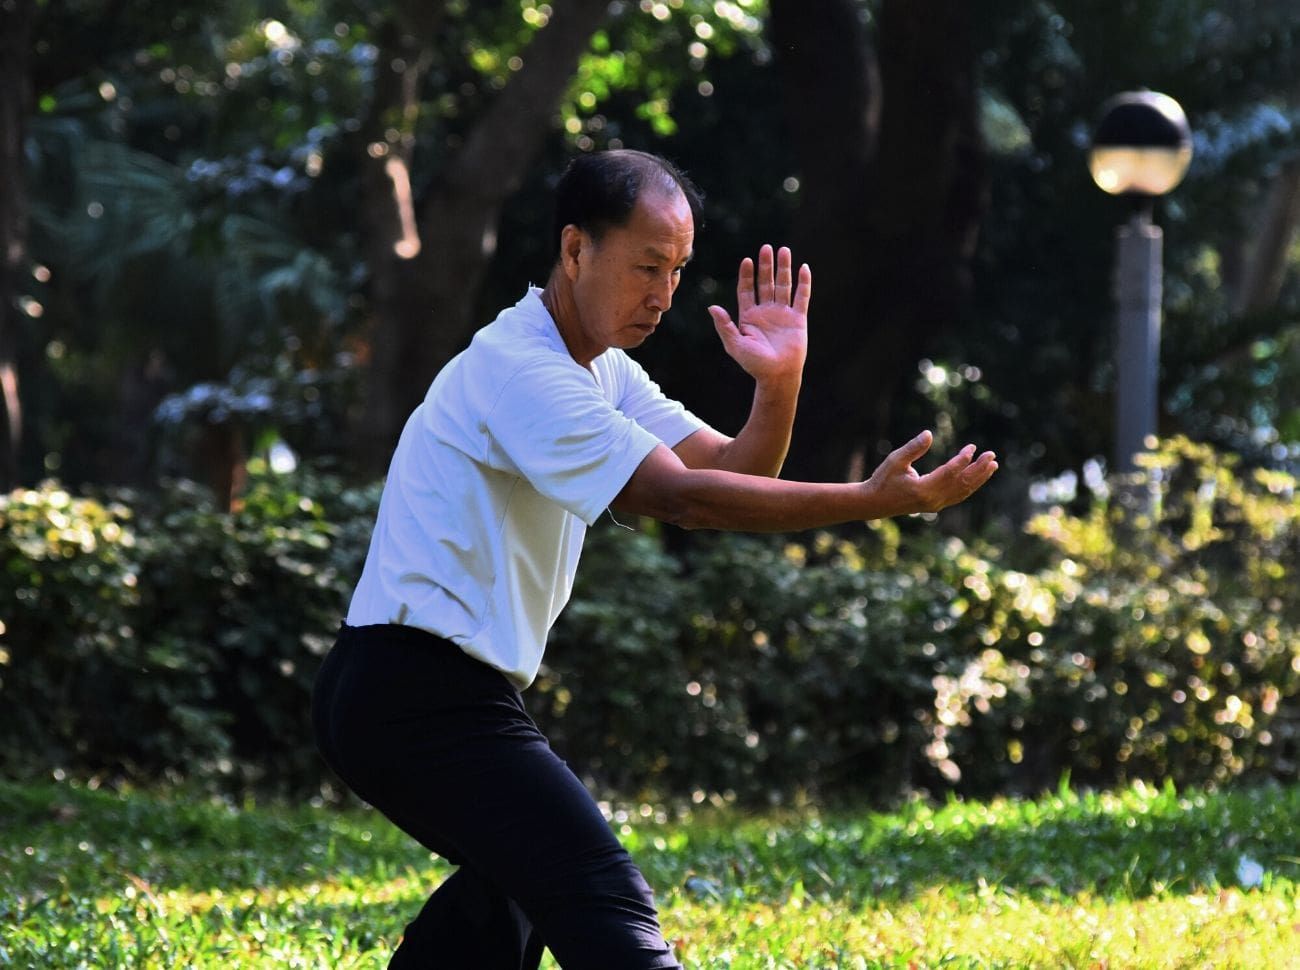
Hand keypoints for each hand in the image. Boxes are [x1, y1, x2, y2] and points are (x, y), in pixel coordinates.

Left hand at [707, 244, 809, 384]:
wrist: (778, 376)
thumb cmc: (754, 364)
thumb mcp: (735, 345)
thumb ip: (724, 325)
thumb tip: (712, 307)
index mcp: (749, 317)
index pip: (747, 290)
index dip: (747, 276)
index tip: (747, 261)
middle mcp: (766, 312)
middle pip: (765, 283)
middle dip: (765, 266)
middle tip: (766, 248)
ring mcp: (783, 314)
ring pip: (783, 285)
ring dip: (783, 268)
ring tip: (783, 250)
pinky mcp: (798, 318)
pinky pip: (801, 297)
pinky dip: (803, 283)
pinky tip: (803, 268)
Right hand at [864, 431, 998, 516]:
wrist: (874, 503)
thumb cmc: (883, 479)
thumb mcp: (895, 460)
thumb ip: (913, 448)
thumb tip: (929, 434)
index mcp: (922, 489)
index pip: (949, 474)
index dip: (962, 460)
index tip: (972, 448)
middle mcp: (933, 500)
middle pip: (962, 483)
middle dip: (978, 469)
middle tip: (991, 455)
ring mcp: (935, 505)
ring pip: (963, 491)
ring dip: (979, 478)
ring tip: (992, 466)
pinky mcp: (935, 506)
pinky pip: (958, 496)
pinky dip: (970, 486)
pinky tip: (977, 477)